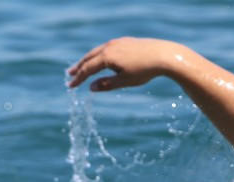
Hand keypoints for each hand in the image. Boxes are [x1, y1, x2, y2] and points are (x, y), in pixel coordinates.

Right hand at [67, 37, 185, 90]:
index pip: (88, 69)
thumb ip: (106, 85)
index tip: (70, 87)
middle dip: (79, 67)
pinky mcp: (125, 41)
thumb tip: (91, 88)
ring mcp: (117, 42)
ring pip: (98, 51)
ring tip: (82, 66)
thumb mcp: (124, 81)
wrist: (163, 55)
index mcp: (107, 57)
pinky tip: (101, 59)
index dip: (78, 79)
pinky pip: (106, 48)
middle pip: (89, 57)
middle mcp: (109, 47)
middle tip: (70, 74)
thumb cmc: (144, 70)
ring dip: (88, 60)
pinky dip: (99, 55)